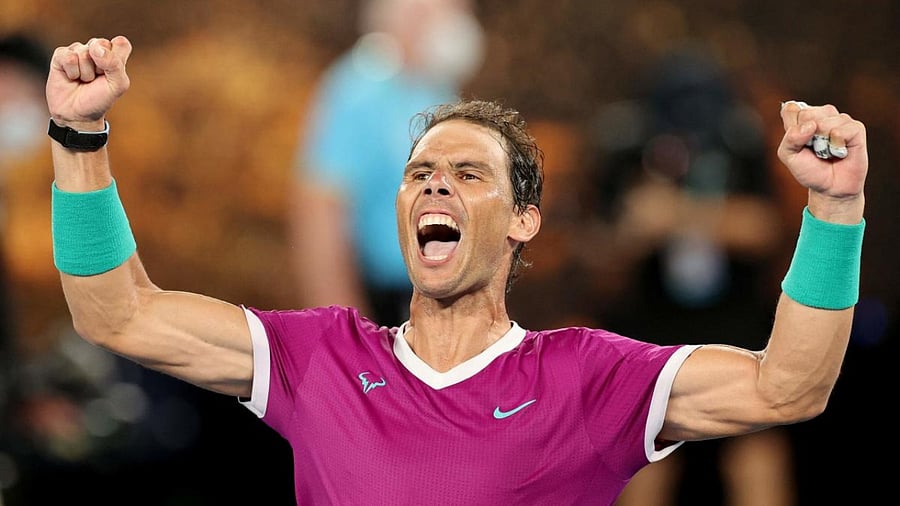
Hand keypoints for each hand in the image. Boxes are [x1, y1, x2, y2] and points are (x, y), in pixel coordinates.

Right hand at [46, 36, 131, 128]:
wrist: (77, 114)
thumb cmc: (100, 99)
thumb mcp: (117, 86)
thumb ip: (115, 64)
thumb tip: (96, 48)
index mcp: (114, 56)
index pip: (120, 42)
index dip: (116, 57)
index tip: (112, 73)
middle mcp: (96, 50)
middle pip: (100, 44)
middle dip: (99, 67)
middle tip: (96, 79)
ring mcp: (78, 51)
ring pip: (83, 51)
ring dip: (85, 72)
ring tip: (83, 81)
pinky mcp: (61, 55)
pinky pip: (68, 56)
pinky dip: (71, 71)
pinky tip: (71, 78)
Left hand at [777, 101, 866, 220]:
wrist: (830, 188)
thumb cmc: (809, 170)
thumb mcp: (788, 156)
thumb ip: (790, 139)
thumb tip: (810, 125)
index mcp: (803, 117)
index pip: (790, 109)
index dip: (791, 130)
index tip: (798, 144)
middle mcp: (822, 114)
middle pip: (806, 114)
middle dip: (805, 137)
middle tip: (814, 150)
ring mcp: (840, 120)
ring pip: (822, 122)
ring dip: (821, 144)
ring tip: (827, 152)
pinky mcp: (856, 128)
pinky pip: (840, 131)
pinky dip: (836, 145)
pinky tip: (840, 152)